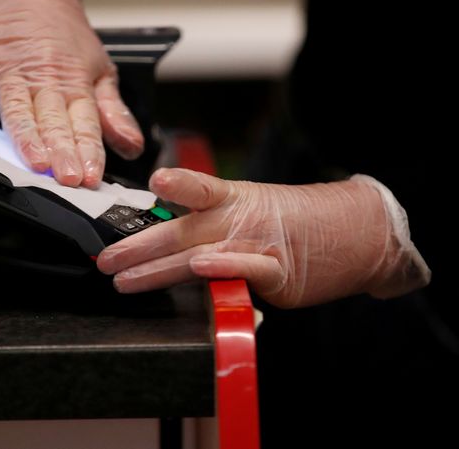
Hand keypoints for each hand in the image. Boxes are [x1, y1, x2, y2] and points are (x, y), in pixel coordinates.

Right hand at [0, 0, 143, 187]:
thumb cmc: (61, 30)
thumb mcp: (98, 67)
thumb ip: (112, 111)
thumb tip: (131, 145)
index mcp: (74, 82)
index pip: (85, 123)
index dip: (90, 150)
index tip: (92, 175)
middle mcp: (43, 77)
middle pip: (53, 120)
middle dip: (63, 150)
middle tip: (68, 177)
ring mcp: (9, 70)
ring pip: (18, 107)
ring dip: (27, 135)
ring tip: (35, 159)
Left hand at [97, 168, 429, 307]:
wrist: (354, 233)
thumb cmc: (293, 222)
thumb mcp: (249, 208)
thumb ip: (208, 222)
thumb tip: (160, 239)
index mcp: (232, 199)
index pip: (197, 189)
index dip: (176, 183)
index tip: (153, 181)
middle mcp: (239, 219)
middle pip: (181, 230)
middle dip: (137, 247)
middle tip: (104, 259)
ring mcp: (257, 245)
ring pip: (200, 253)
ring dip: (158, 268)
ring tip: (126, 277)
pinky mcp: (278, 273)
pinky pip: (246, 271)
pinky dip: (223, 268)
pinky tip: (200, 268)